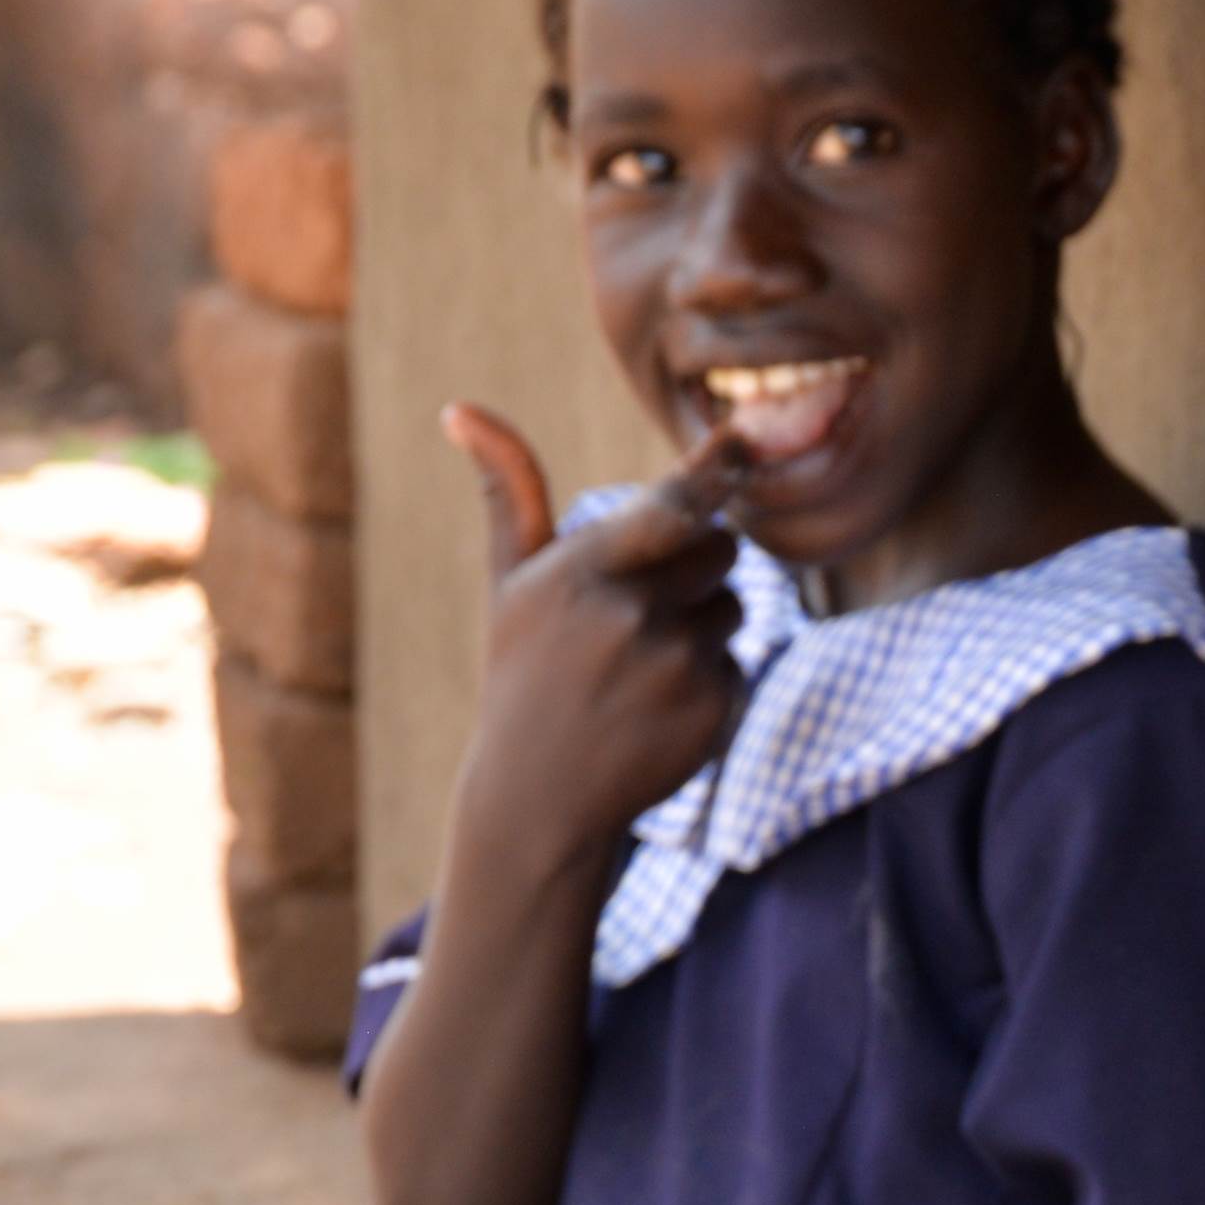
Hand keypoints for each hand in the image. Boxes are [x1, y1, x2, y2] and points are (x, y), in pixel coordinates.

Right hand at [442, 402, 750, 869]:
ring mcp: (675, 664)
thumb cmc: (525, 673)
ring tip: (641, 666)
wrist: (541, 795)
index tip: (741, 443)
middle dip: (698, 565)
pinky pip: (739, 661)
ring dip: (704, 623)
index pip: (672, 506)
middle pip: (720, 548)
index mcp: (582, 571)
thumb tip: (462, 408)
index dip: (713, 471)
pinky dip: (710, 678)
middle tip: (643, 609)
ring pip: (735, 604)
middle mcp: (630, 614)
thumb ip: (508, 493)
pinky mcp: (711, 706)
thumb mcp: (511, 584)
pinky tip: (659, 707)